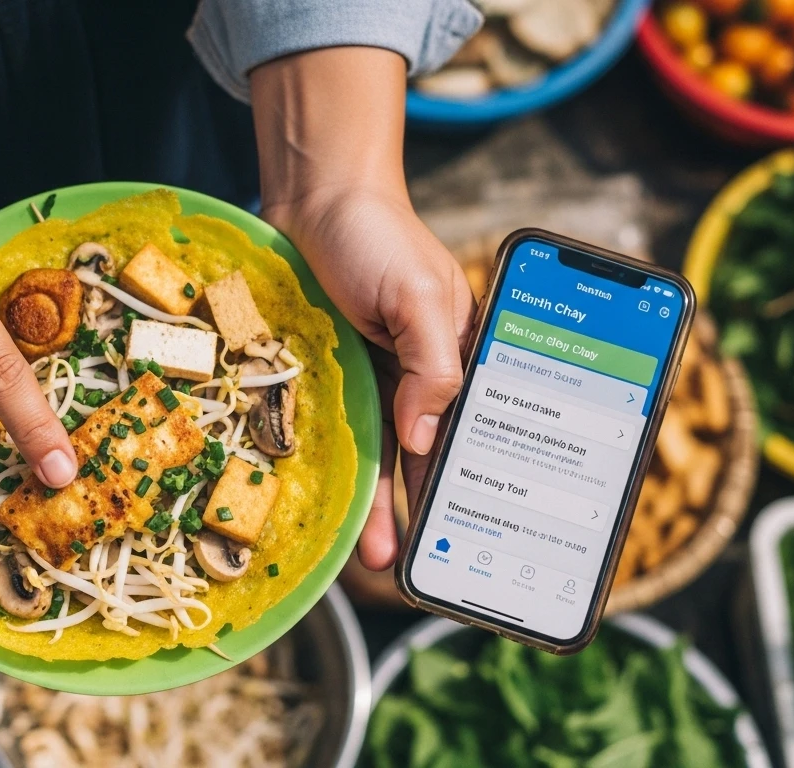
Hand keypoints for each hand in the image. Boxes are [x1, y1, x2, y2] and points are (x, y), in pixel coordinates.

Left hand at [265, 189, 474, 570]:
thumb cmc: (376, 236)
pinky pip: (345, 436)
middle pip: (433, 454)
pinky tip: (341, 512)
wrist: (312, 201)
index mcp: (464, 356)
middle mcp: (425, 376)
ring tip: (381, 559)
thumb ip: (433, 366)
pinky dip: (346, 474)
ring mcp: (379, 382)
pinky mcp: (338, 381)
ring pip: (387, 456)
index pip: (480, 429)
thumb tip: (428, 437)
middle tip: (426, 564)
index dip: (479, 479)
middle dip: (432, 510)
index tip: (479, 531)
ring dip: (384, 508)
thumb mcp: (418, 296)